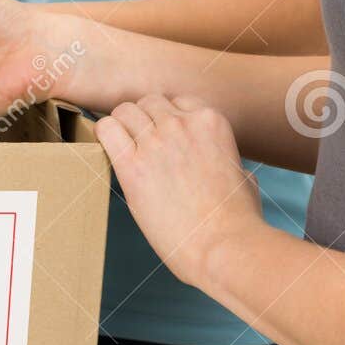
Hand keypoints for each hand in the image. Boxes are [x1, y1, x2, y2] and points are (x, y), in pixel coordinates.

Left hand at [96, 97, 265, 287]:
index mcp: (212, 123)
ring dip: (120, 126)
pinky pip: (106, 131)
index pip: (177, 101)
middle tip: (137, 145)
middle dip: (141, 120)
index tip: (160, 137)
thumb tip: (224, 165)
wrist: (222, 243)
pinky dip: (102, 135)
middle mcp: (182, 124)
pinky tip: (107, 150)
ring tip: (122, 149)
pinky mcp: (132, 166)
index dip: (165, 119)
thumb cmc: (236, 218)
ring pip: (124, 111)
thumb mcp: (241, 175)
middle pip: (148, 102)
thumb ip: (225, 159)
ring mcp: (156, 142)